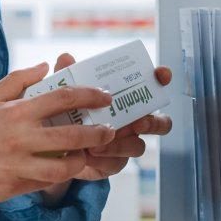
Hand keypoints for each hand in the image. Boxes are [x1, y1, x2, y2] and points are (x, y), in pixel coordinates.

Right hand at [0, 62, 116, 208]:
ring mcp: (15, 166)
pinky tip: (61, 169)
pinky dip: (56, 176)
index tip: (104, 97)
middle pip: (71, 135)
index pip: (62, 98)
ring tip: (86, 156)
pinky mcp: (11, 188)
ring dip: (81, 161)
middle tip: (109, 131)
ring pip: (62, 167)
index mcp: (13, 112)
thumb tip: (43, 66)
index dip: (89, 96)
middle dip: (97, 133)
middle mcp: (17, 139)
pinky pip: (43, 183)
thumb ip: (17, 81)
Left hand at [44, 53, 177, 184]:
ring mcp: (127, 144)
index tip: (162, 75)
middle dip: (153, 122)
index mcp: (127, 100)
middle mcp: (134, 122)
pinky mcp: (115, 163)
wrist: (58, 147)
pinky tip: (88, 155)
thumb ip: (69, 78)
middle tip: (138, 123)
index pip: (152, 86)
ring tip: (99, 144)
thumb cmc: (71, 114)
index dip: (161, 79)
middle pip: (160, 123)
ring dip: (121, 145)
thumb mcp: (68, 94)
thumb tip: (65, 57)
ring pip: (138, 146)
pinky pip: (117, 163)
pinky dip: (102, 158)